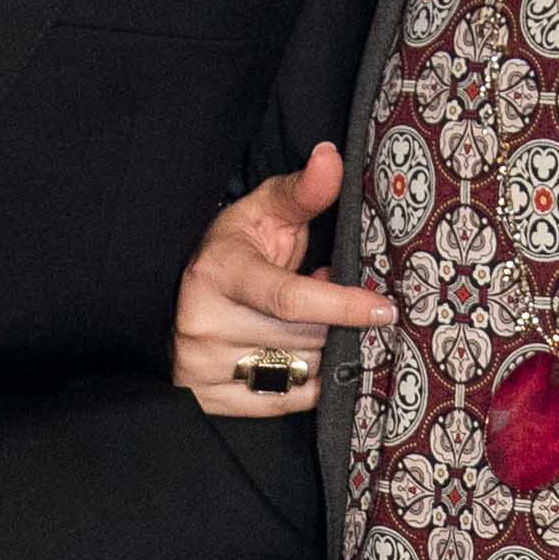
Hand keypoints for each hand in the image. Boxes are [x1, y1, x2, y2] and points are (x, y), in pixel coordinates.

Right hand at [171, 139, 393, 421]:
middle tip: (328, 300)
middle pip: (304, 339)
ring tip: (302, 323)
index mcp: (218, 274)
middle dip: (332, 322)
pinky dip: (307, 380)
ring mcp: (205, 367)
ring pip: (301, 371)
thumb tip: (331, 158)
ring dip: (320, 350)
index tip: (384, 309)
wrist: (174, 298)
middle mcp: (205, 324)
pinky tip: (295, 354)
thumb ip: (302, 192)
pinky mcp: (211, 400)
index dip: (342, 306)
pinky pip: (289, 402)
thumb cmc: (231, 253)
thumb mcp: (260, 214)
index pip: (288, 299)